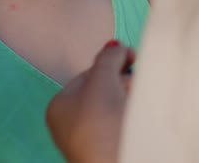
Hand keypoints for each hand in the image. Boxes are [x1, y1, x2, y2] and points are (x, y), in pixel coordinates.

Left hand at [46, 42, 134, 162]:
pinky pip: (121, 125)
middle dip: (122, 82)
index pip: (88, 74)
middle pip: (102, 91)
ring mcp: (88, 142)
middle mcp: (69, 125)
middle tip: (136, 80)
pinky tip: (140, 115)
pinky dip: (132, 116)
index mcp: (59, 106)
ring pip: (114, 108)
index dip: (111, 64)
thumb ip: (108, 57)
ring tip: (139, 99)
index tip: (131, 58)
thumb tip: (117, 47)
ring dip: (129, 97)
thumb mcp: (103, 78)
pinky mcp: (107, 152)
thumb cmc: (101, 122)